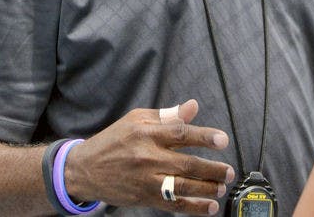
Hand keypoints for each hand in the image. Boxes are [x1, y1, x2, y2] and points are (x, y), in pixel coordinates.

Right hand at [65, 99, 232, 214]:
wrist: (84, 169)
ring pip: (182, 186)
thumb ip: (166, 116)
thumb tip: (192, 106)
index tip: (222, 140)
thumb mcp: (136, 120)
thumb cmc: (114, 140)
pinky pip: (172, 204)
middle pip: (186, 163)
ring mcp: (146, 180)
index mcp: (146, 134)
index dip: (204, 136)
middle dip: (212, 169)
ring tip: (221, 187)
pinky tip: (209, 207)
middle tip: (228, 171)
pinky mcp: (144, 198)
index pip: (180, 133)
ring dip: (206, 188)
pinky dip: (193, 207)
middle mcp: (147, 157)